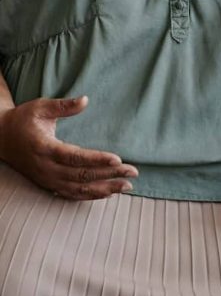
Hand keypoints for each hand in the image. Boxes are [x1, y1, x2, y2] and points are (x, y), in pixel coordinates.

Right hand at [0, 96, 137, 199]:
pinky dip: (91, 195)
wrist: (1, 138)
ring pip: (78, 189)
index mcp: (44, 148)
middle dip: (109, 175)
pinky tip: (109, 193)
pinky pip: (71, 194)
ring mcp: (47, 179)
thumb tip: (85, 99)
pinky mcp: (48, 184)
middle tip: (133, 172)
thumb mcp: (40, 107)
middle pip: (81, 176)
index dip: (96, 159)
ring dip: (104, 189)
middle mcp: (46, 168)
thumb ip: (63, 105)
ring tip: (127, 186)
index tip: (117, 159)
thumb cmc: (23, 119)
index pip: (74, 157)